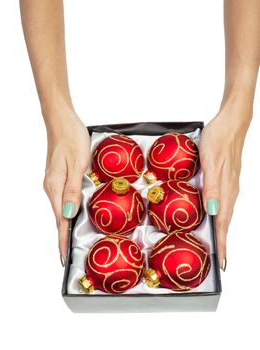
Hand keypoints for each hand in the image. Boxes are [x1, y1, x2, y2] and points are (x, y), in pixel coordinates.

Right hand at [43, 109, 89, 264]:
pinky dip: (67, 210)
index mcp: (55, 186)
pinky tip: (73, 214)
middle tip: (69, 254)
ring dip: (66, 224)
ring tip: (71, 240)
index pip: (59, 219)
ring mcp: (53, 182)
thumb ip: (72, 190)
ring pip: (61, 209)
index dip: (61, 239)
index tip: (63, 257)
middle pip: (58, 217)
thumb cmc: (71, 138)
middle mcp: (51, 187)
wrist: (62, 121)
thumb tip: (68, 214)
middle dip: (63, 236)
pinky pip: (63, 199)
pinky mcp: (58, 177)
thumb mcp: (77, 163)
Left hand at [199, 102, 250, 270]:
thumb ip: (212, 186)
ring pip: (226, 212)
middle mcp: (231, 189)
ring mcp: (231, 184)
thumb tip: (212, 211)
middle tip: (221, 258)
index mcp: (226, 188)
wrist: (231, 121)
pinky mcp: (228, 178)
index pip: (223, 221)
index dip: (223, 242)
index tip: (223, 261)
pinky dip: (221, 214)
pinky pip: (225, 201)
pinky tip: (215, 214)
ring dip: (222, 228)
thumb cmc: (219, 138)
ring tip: (218, 242)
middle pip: (226, 220)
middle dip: (223, 240)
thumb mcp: (210, 160)